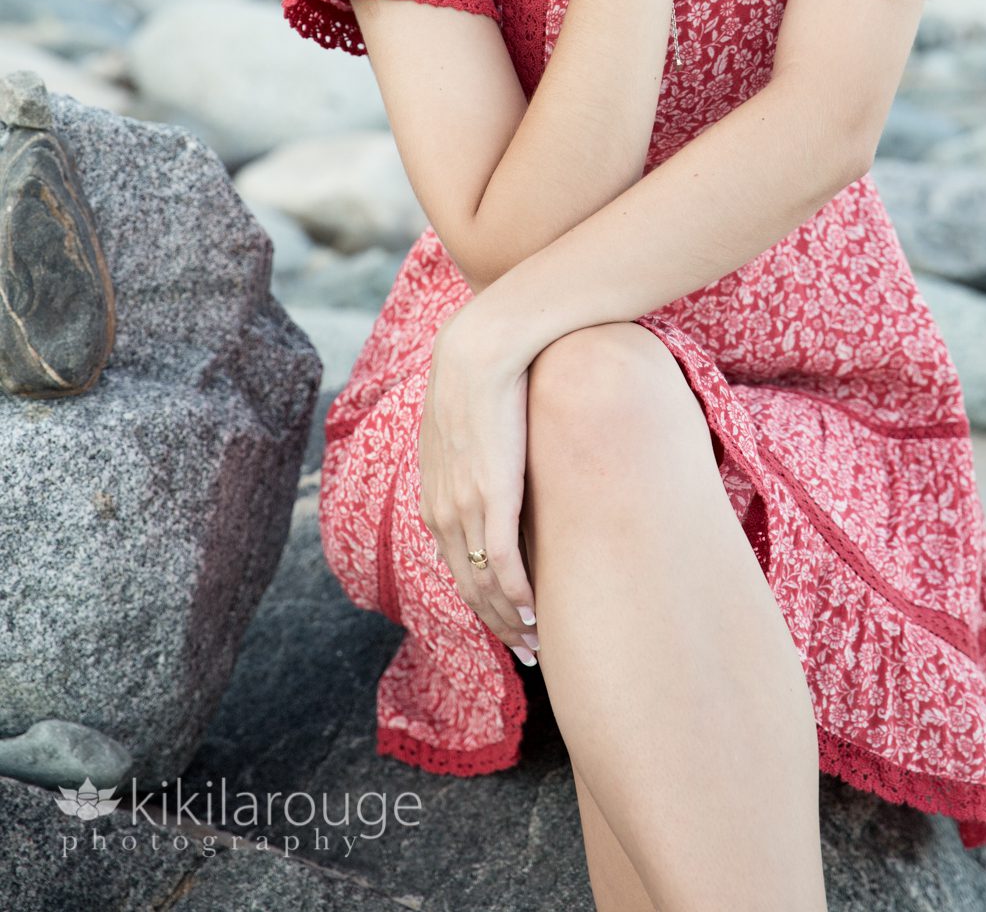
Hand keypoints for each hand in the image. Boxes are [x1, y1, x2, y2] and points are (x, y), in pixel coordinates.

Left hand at [418, 302, 539, 663]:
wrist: (481, 348)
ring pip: (484, 584)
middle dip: (494, 624)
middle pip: (466, 587)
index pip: (455, 567)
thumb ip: (475, 458)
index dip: (479, 600)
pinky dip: (518, 595)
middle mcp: (443, 511)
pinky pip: (504, 564)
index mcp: (435, 497)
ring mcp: (467, 507)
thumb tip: (494, 464)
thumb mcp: (466, 429)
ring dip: (509, 619)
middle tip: (523, 650)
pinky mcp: (494, 498)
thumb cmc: (480, 380)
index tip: (502, 621)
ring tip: (533, 642)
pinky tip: (536, 612)